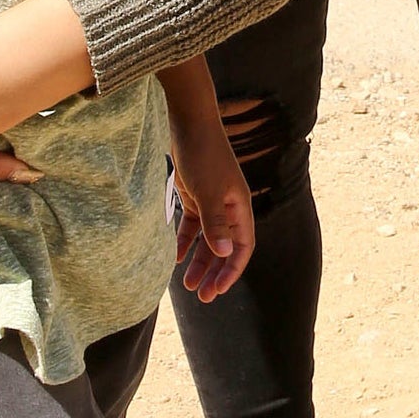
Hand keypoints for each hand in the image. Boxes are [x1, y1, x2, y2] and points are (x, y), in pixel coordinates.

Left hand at [170, 115, 254, 303]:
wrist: (187, 121)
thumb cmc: (203, 154)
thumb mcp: (208, 191)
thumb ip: (215, 224)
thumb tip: (225, 255)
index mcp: (239, 207)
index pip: (242, 248)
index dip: (232, 271)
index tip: (218, 290)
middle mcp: (228, 208)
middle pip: (224, 248)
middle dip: (215, 272)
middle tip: (203, 296)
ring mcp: (211, 201)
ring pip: (207, 240)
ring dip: (199, 261)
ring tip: (187, 285)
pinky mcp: (194, 195)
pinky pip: (192, 226)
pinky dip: (185, 241)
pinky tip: (176, 257)